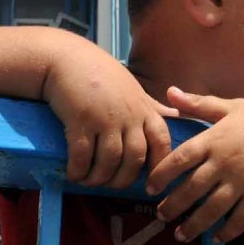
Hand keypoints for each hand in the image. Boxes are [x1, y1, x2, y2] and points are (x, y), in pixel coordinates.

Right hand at [41, 47, 175, 188]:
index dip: (159, 165)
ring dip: (99, 178)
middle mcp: (129, 115)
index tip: (151, 184)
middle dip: (124, 179)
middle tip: (111, 185)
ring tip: (89, 181)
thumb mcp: (134, 90)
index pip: (162, 141)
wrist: (68, 59)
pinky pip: (82, 155)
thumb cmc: (102, 75)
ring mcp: (105, 118)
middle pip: (135, 158)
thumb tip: (176, 117)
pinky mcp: (80, 121)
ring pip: (109, 161)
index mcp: (144, 109)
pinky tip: (74, 174)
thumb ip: (153, 107)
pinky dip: (78, 170)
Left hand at [146, 88, 243, 242]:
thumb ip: (199, 104)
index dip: (161, 176)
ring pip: (211, 209)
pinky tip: (217, 238)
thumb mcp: (230, 106)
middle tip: (162, 216)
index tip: (151, 188)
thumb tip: (169, 92)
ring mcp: (243, 181)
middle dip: (173, 206)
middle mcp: (224, 162)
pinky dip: (226, 231)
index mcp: (214, 139)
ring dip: (193, 225)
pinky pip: (240, 219)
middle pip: (191, 189)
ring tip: (181, 234)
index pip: (179, 160)